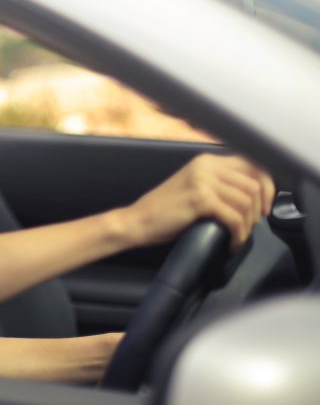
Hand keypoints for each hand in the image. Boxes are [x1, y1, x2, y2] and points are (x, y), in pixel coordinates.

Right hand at [122, 154, 274, 250]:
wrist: (137, 221)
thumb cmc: (164, 211)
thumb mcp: (194, 188)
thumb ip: (219, 184)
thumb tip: (253, 196)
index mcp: (206, 161)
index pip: (252, 165)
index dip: (267, 186)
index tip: (265, 207)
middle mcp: (205, 166)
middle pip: (254, 183)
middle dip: (259, 209)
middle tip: (250, 226)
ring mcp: (202, 181)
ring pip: (246, 201)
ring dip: (248, 225)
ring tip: (238, 236)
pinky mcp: (200, 200)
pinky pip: (234, 218)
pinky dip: (238, 235)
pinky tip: (231, 243)